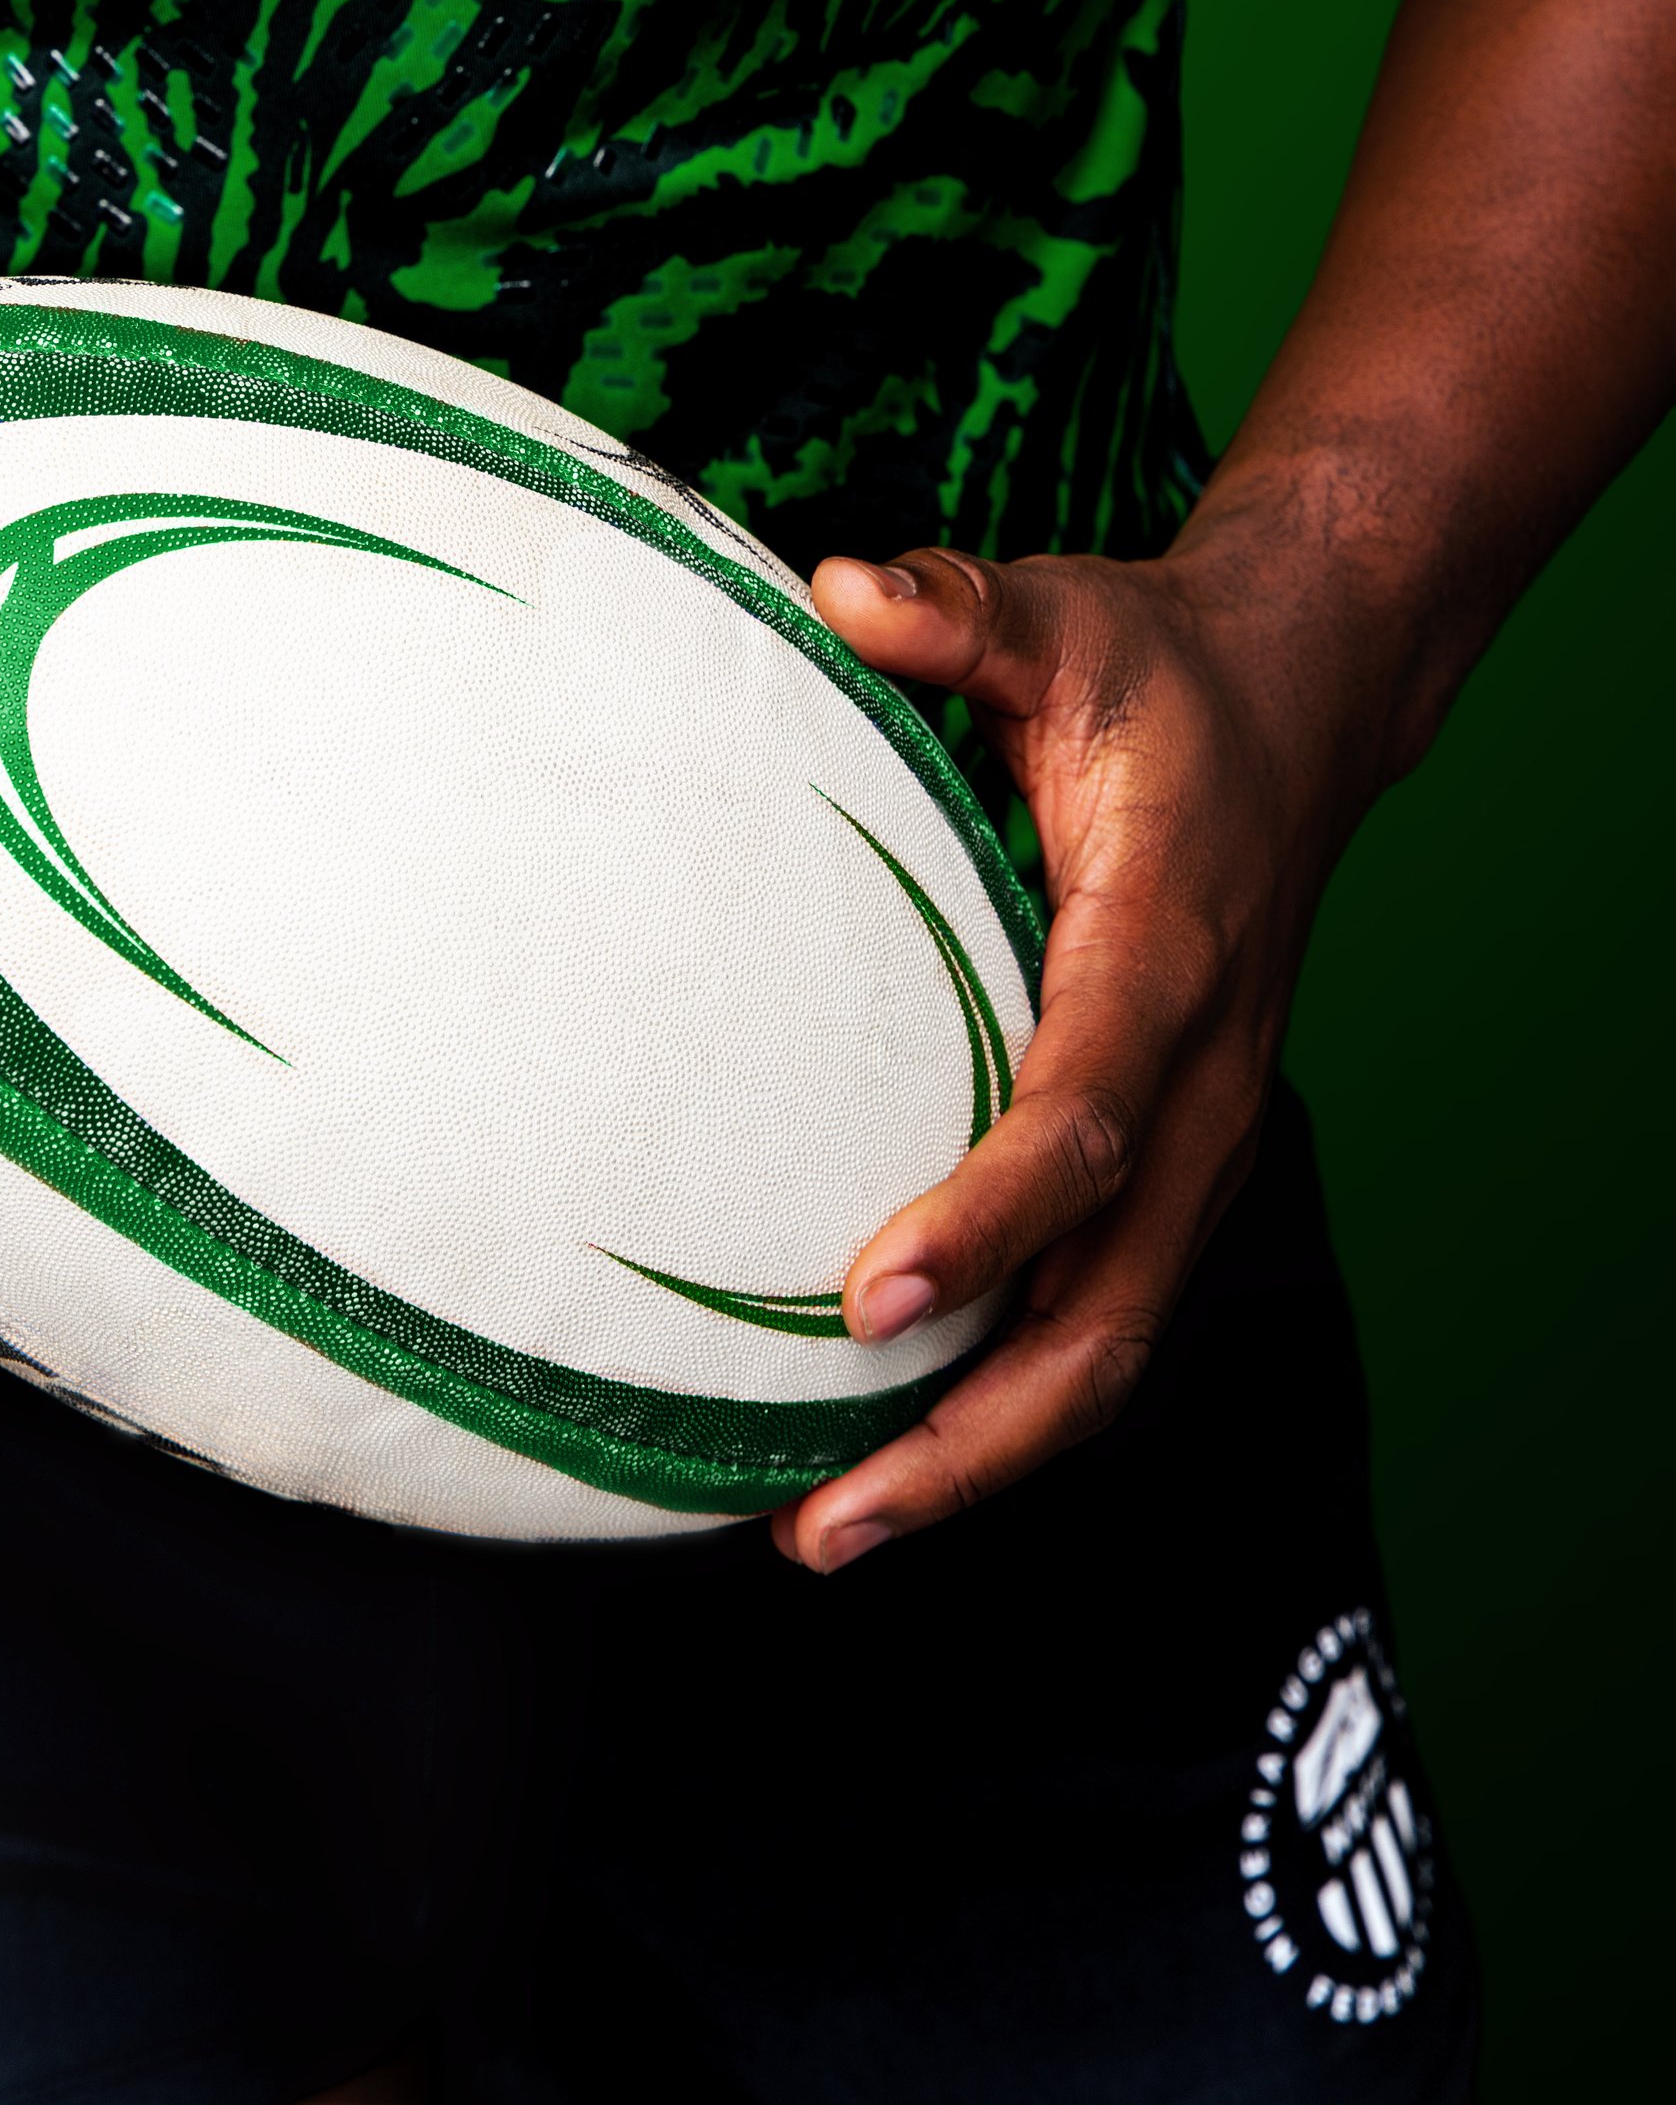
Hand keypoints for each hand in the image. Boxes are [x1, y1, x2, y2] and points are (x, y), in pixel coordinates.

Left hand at [772, 535, 1360, 1572]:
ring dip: (982, 1456)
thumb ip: (957, 610)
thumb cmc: (1155, 671)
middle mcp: (1202, 1080)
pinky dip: (1009, 1403)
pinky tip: (892, 1445)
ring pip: (1109, 1347)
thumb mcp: (1061, 614)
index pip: (1083, 1117)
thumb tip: (843, 591)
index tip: (865, 1299)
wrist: (1302, 702)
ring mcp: (1201, 1140)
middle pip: (1107, 1310)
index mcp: (1167, 954)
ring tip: (824, 1532)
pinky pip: (1103, 1316)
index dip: (986, 1218)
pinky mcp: (1177, 1163)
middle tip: (820, 1521)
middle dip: (972, 1435)